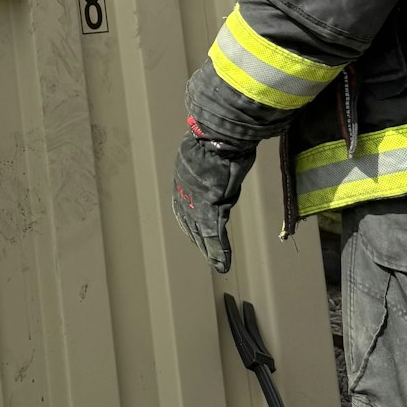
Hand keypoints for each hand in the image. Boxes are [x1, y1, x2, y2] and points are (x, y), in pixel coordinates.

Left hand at [172, 121, 255, 272]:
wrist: (214, 142)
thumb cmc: (214, 142)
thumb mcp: (207, 155)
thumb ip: (210, 166)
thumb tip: (219, 160)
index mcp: (183, 182)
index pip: (185, 207)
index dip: (190, 221)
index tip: (194, 231)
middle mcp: (186, 197)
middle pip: (192, 224)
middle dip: (199, 239)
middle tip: (205, 253)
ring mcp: (196, 206)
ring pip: (202, 234)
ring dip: (209, 250)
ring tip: (216, 264)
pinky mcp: (210, 213)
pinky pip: (215, 237)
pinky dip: (220, 252)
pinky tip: (223, 264)